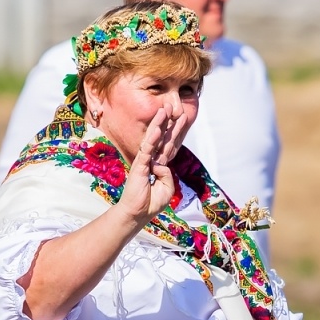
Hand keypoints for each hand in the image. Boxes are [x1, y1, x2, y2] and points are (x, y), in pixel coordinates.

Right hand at [113, 108, 183, 223]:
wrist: (138, 213)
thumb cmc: (151, 203)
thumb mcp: (167, 188)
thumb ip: (168, 175)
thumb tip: (162, 164)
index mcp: (159, 166)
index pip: (168, 145)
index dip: (175, 132)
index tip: (181, 118)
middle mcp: (152, 160)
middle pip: (162, 137)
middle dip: (168, 122)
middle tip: (172, 106)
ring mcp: (145, 162)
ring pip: (153, 139)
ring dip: (159, 124)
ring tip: (164, 110)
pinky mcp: (139, 166)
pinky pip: (147, 150)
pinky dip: (152, 139)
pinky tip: (156, 129)